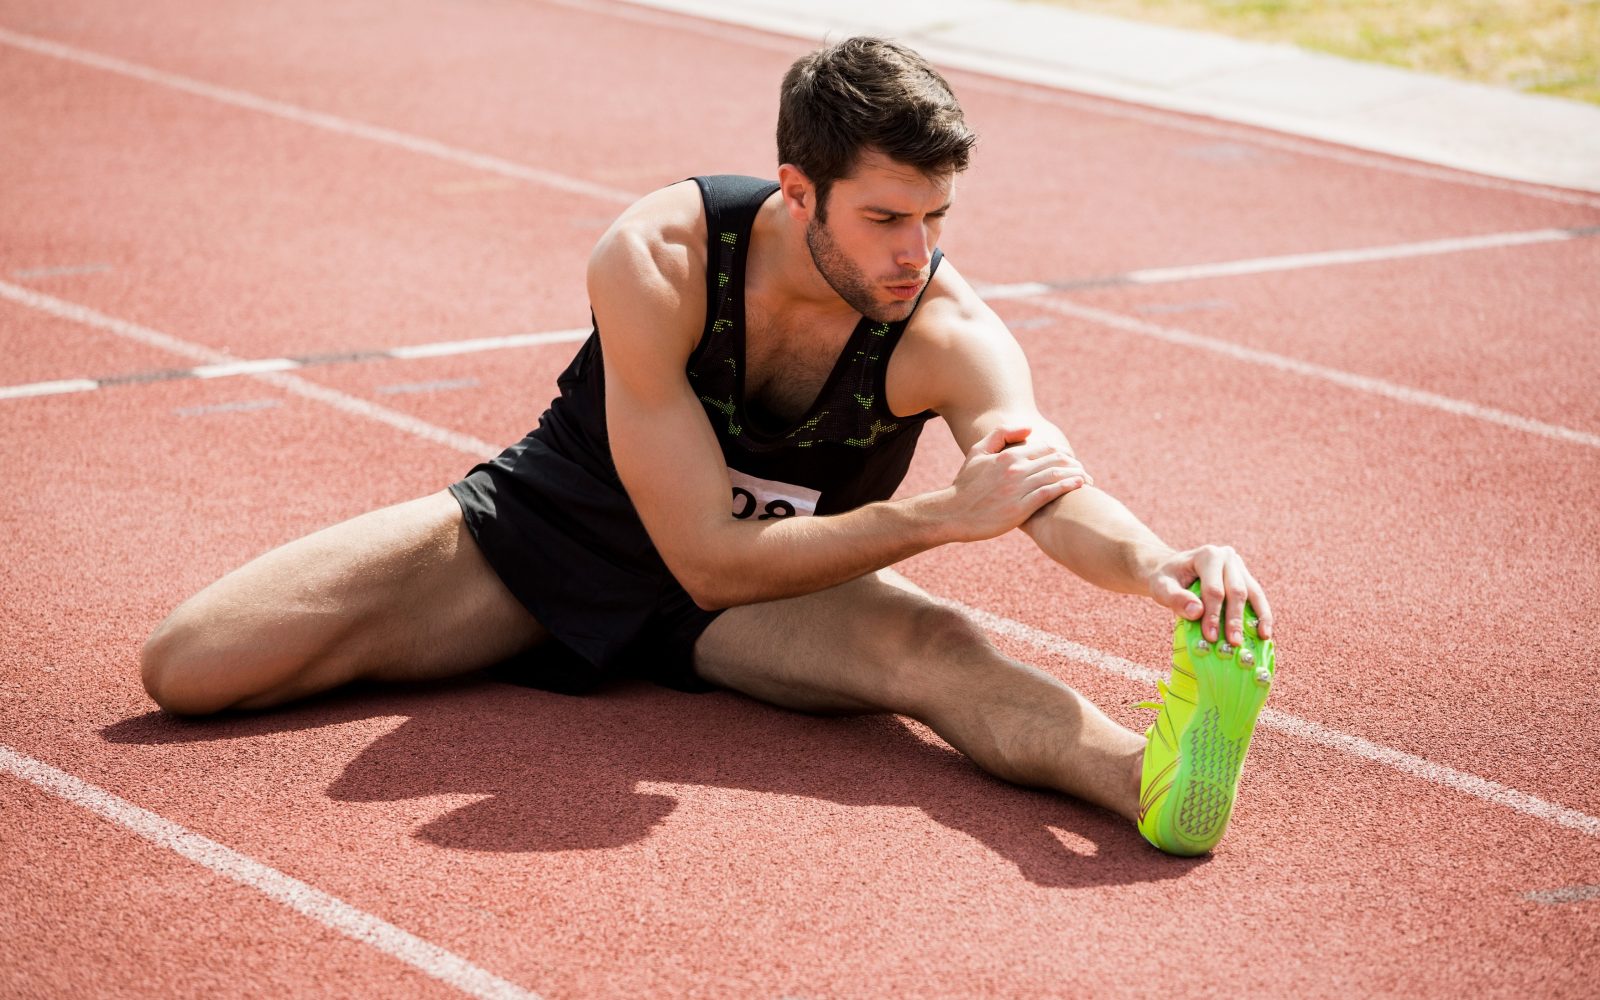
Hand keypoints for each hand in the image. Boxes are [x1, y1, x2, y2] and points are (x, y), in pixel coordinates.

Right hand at [933, 425, 1090, 541]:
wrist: (952, 514)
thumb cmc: (965, 485)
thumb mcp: (978, 452)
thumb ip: (1002, 434)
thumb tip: (1029, 428)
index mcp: (1008, 455)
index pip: (1045, 448)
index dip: (1062, 454)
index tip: (1071, 462)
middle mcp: (1015, 469)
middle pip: (1055, 460)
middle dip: (1074, 464)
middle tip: (1085, 471)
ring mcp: (1018, 488)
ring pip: (1056, 475)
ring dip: (1076, 474)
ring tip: (1087, 479)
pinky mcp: (1020, 508)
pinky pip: (1050, 493)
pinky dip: (1067, 486)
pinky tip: (1078, 485)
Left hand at [1146, 544, 1273, 644]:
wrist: (1171, 570)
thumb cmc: (1166, 579)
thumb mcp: (1162, 587)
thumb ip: (1176, 599)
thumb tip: (1197, 612)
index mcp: (1207, 556)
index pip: (1213, 589)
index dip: (1213, 614)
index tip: (1210, 636)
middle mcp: (1227, 557)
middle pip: (1236, 591)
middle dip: (1235, 619)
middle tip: (1234, 642)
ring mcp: (1239, 566)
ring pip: (1253, 593)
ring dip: (1257, 617)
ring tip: (1262, 637)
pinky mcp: (1245, 577)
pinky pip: (1257, 596)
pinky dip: (1262, 614)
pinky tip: (1264, 632)